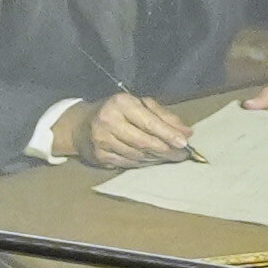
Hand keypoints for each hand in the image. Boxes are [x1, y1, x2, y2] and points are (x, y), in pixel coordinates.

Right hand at [66, 91, 196, 169]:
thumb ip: (163, 116)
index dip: (168, 134)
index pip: (149, 122)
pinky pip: (128, 163)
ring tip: (169, 157)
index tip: (184, 143)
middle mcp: (109, 121)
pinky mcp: (99, 156)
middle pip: (143, 142)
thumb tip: (186, 132)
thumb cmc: (116, 111)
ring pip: (137, 155)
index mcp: (121, 103)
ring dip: (156, 158)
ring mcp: (102, 140)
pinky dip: (143, 164)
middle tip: (181, 155)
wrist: (80, 125)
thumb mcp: (139, 105)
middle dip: (165, 150)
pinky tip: (152, 161)